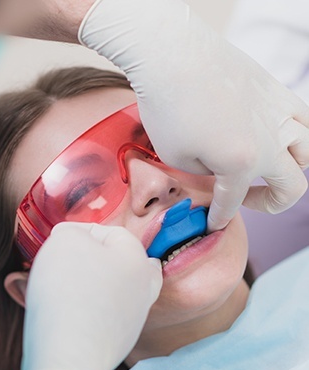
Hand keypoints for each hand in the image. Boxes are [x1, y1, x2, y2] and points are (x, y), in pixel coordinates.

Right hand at [12, 222, 161, 369]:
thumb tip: (73, 240)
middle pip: (118, 264)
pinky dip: (81, 310)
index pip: (111, 233)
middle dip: (89, 260)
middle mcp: (143, 289)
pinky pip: (98, 317)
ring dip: (82, 285)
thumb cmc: (69, 290)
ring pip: (107, 291)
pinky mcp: (117, 343)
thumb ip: (72, 232)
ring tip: (51, 288)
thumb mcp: (65, 240)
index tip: (56, 241)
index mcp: (138, 260)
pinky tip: (59, 312)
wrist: (69, 354)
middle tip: (65, 263)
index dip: (80, 232)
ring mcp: (132, 319)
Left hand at [80, 0, 308, 230]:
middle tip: (246, 200)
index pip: (234, 202)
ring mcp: (279, 113)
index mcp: (242, 163)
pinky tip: (275, 135)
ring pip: (308, 152)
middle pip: (293, 188)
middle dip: (270, 203)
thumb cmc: (168, 106)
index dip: (220, 217)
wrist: (171, 54)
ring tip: (266, 169)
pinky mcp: (276, 90)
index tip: (212, 224)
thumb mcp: (176, 157)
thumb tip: (218, 169)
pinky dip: (296, 135)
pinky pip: (303, 119)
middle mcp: (271, 141)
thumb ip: (205, 173)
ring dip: (291, 170)